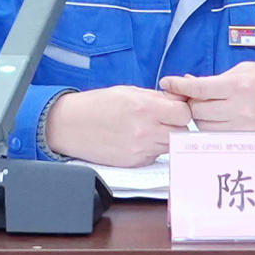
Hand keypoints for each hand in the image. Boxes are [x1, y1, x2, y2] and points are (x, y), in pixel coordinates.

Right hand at [41, 85, 192, 165]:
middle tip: (165, 119)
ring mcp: (139, 150)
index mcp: (144, 108)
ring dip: (165, 137)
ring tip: (149, 128)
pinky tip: (137, 139)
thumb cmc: (97, 105)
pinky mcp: (134, 163)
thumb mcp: (128, 92)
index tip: (175, 108)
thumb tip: (179, 101)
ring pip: (169, 146)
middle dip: (177, 125)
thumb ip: (156, 97)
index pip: (184, 114)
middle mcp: (144, 131)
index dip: (183, 110)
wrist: (70, 126)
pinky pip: (155, 156)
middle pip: (181, 132)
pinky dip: (152, 148)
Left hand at [167, 63, 254, 132]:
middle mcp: (240, 110)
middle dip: (191, 103)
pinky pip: (222, 139)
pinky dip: (216, 131)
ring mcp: (246, 129)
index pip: (198, 88)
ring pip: (206, 129)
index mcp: (239, 86)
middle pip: (197, 112)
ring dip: (201, 119)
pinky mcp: (252, 141)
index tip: (167, 82)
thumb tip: (193, 83)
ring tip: (210, 109)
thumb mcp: (251, 69)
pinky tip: (221, 122)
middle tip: (193, 96)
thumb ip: (221, 79)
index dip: (178, 85)